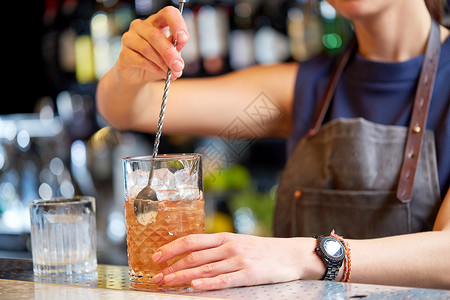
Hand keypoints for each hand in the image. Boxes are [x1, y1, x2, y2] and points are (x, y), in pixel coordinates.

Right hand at [114, 6, 188, 85]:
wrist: (138, 76)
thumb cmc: (155, 61)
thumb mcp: (170, 54)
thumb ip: (175, 49)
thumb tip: (179, 50)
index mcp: (156, 22)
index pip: (167, 14)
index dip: (177, 24)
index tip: (183, 39)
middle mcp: (141, 26)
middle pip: (155, 35)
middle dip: (170, 52)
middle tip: (179, 65)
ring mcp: (129, 39)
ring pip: (148, 49)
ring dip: (163, 63)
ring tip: (172, 73)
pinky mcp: (124, 54)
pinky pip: (141, 61)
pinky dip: (155, 69)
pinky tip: (163, 74)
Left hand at [151, 233, 321, 289]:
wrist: (291, 254)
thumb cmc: (263, 250)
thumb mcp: (239, 242)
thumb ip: (218, 248)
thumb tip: (192, 255)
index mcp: (224, 237)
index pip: (192, 241)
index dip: (172, 248)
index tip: (155, 257)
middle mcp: (229, 246)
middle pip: (194, 256)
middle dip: (172, 267)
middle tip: (156, 277)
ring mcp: (239, 260)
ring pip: (204, 268)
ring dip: (182, 276)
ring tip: (167, 283)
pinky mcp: (249, 274)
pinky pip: (225, 279)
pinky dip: (208, 283)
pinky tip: (195, 286)